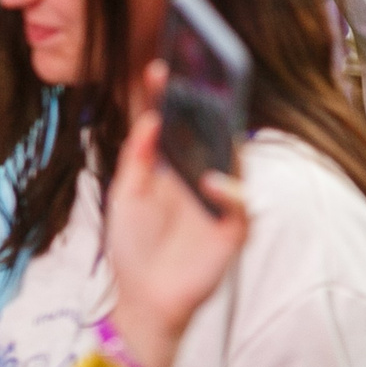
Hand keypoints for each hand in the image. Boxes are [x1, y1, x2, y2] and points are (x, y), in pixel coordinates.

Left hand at [104, 76, 247, 366]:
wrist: (142, 298)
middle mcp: (200, 178)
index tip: (158, 68)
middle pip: (210, 136)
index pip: (176, 125)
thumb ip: (137, 157)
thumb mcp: (126, 195)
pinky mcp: (232, 232)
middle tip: (199, 78)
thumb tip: (150, 118)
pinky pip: (239, 207)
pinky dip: (228, 192)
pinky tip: (209, 181)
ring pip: (233, 163)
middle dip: (207, 106)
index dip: (169, 98)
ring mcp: (219, 203)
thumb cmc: (133, 246)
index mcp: (173, 167)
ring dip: (225, 141)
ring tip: (213, 116)